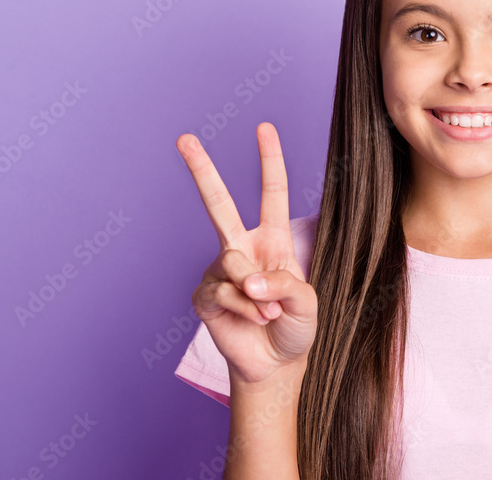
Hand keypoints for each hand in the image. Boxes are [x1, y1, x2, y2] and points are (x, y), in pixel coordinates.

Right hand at [176, 122, 317, 383]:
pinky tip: (250, 321)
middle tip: (184, 138)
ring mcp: (220, 270)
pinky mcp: (205, 296)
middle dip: (201, 170)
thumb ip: (283, 283)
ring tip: (268, 314)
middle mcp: (242, 247)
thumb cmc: (295, 327)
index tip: (264, 127)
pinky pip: (221, 292)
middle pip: (219, 203)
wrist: (275, 364)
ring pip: (230, 262)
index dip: (269, 160)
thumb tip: (247, 278)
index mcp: (272, 239)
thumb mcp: (307, 301)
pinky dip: (242, 309)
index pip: (271, 192)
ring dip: (255, 293)